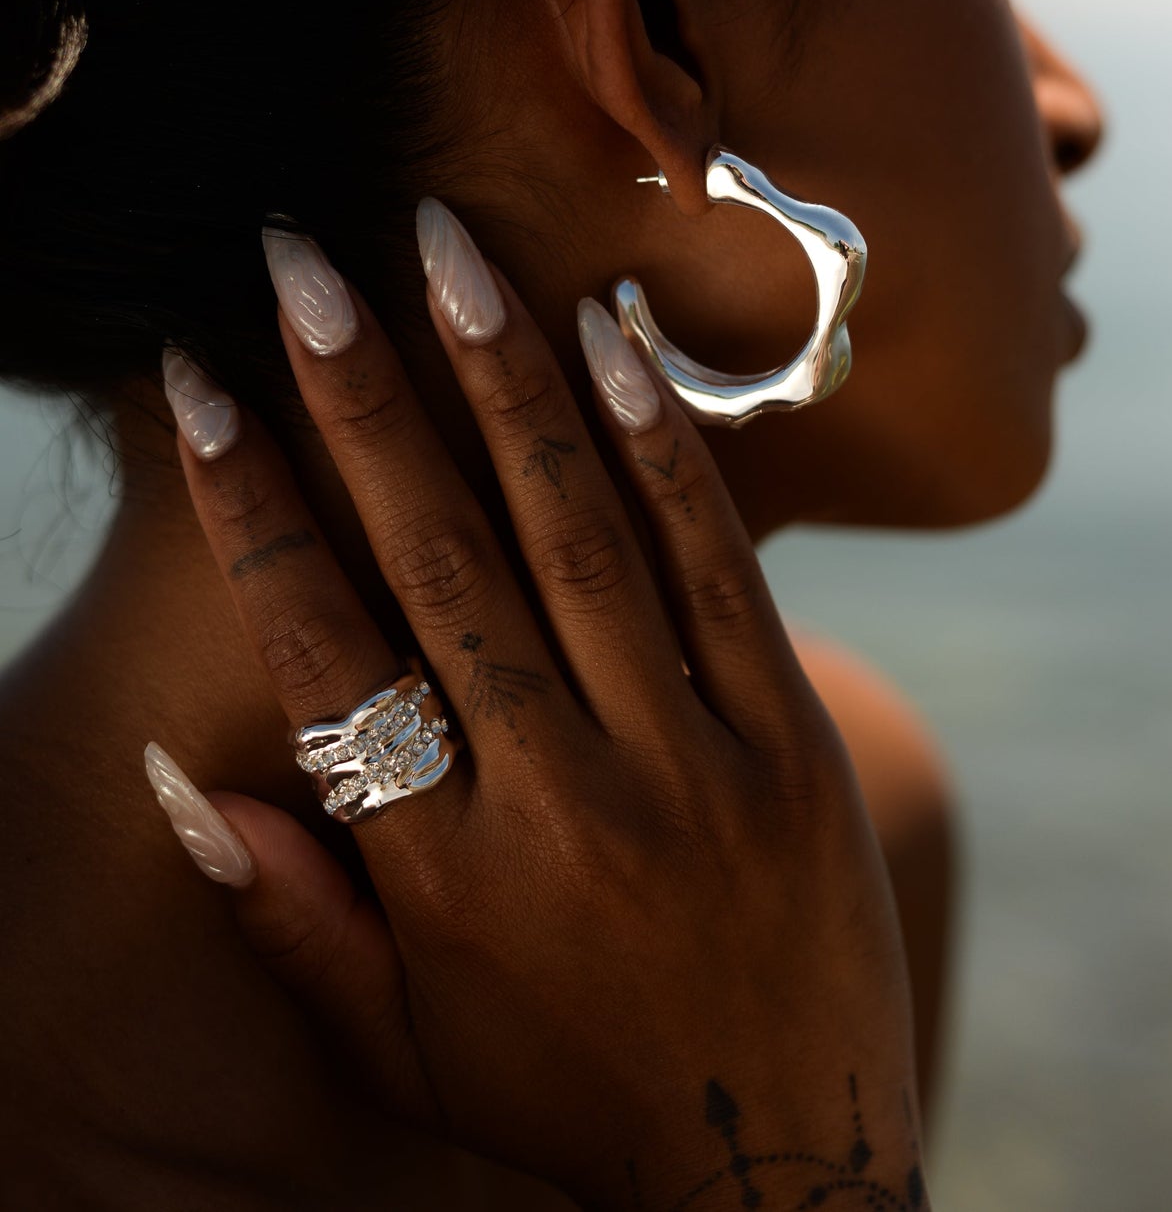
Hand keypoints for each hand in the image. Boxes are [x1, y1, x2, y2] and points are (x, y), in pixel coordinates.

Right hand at [155, 201, 927, 1210]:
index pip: (320, 646)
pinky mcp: (789, 740)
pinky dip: (661, 448)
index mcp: (442, 870)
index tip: (203, 382)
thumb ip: (287, 915)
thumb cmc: (562, 1093)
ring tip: (446, 254)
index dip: (252, 500)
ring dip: (503, 381)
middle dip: (359, 394)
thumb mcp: (400, 1043)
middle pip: (438, 556)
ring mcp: (687, 760)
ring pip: (577, 536)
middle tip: (305, 261)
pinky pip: (717, 569)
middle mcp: (557, 796)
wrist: (778, 1170)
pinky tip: (609, 341)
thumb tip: (180, 777)